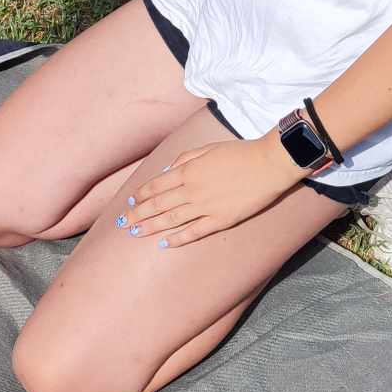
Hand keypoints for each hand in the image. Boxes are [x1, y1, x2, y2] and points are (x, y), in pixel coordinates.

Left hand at [124, 136, 298, 247]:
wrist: (268, 165)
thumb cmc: (240, 153)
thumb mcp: (208, 148)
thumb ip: (185, 158)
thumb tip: (167, 171)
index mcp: (188, 171)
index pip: (157, 185)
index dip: (142, 194)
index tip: (132, 201)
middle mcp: (192, 190)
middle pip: (158, 204)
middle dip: (138, 213)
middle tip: (123, 221)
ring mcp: (205, 207)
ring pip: (171, 220)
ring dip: (150, 227)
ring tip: (135, 233)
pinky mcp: (220, 220)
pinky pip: (194, 231)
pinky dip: (177, 238)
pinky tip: (164, 243)